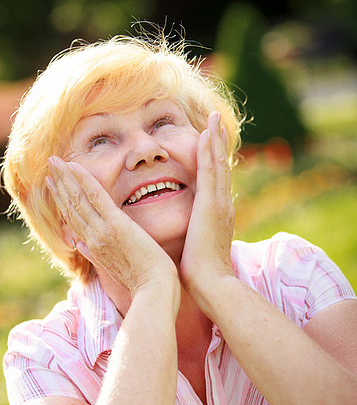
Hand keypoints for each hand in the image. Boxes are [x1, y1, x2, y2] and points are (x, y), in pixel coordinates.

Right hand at [46, 157, 177, 294]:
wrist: (154, 290)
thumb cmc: (143, 282)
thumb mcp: (115, 269)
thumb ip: (96, 255)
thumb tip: (82, 247)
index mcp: (94, 249)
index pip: (73, 221)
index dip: (62, 201)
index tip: (54, 186)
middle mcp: (93, 239)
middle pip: (71, 208)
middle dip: (59, 185)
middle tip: (51, 166)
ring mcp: (102, 231)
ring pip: (78, 200)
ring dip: (65, 178)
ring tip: (55, 161)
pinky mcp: (116, 225)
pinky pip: (96, 197)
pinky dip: (84, 180)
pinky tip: (75, 166)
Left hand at [180, 112, 234, 305]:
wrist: (212, 285)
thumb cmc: (199, 275)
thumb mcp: (195, 251)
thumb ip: (191, 240)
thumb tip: (182, 240)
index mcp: (216, 216)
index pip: (214, 183)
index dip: (212, 162)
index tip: (209, 146)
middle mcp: (221, 206)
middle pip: (219, 168)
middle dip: (217, 144)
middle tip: (215, 122)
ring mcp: (219, 204)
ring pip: (217, 164)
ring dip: (215, 140)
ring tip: (213, 119)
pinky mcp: (211, 204)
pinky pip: (210, 170)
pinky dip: (210, 150)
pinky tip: (206, 133)